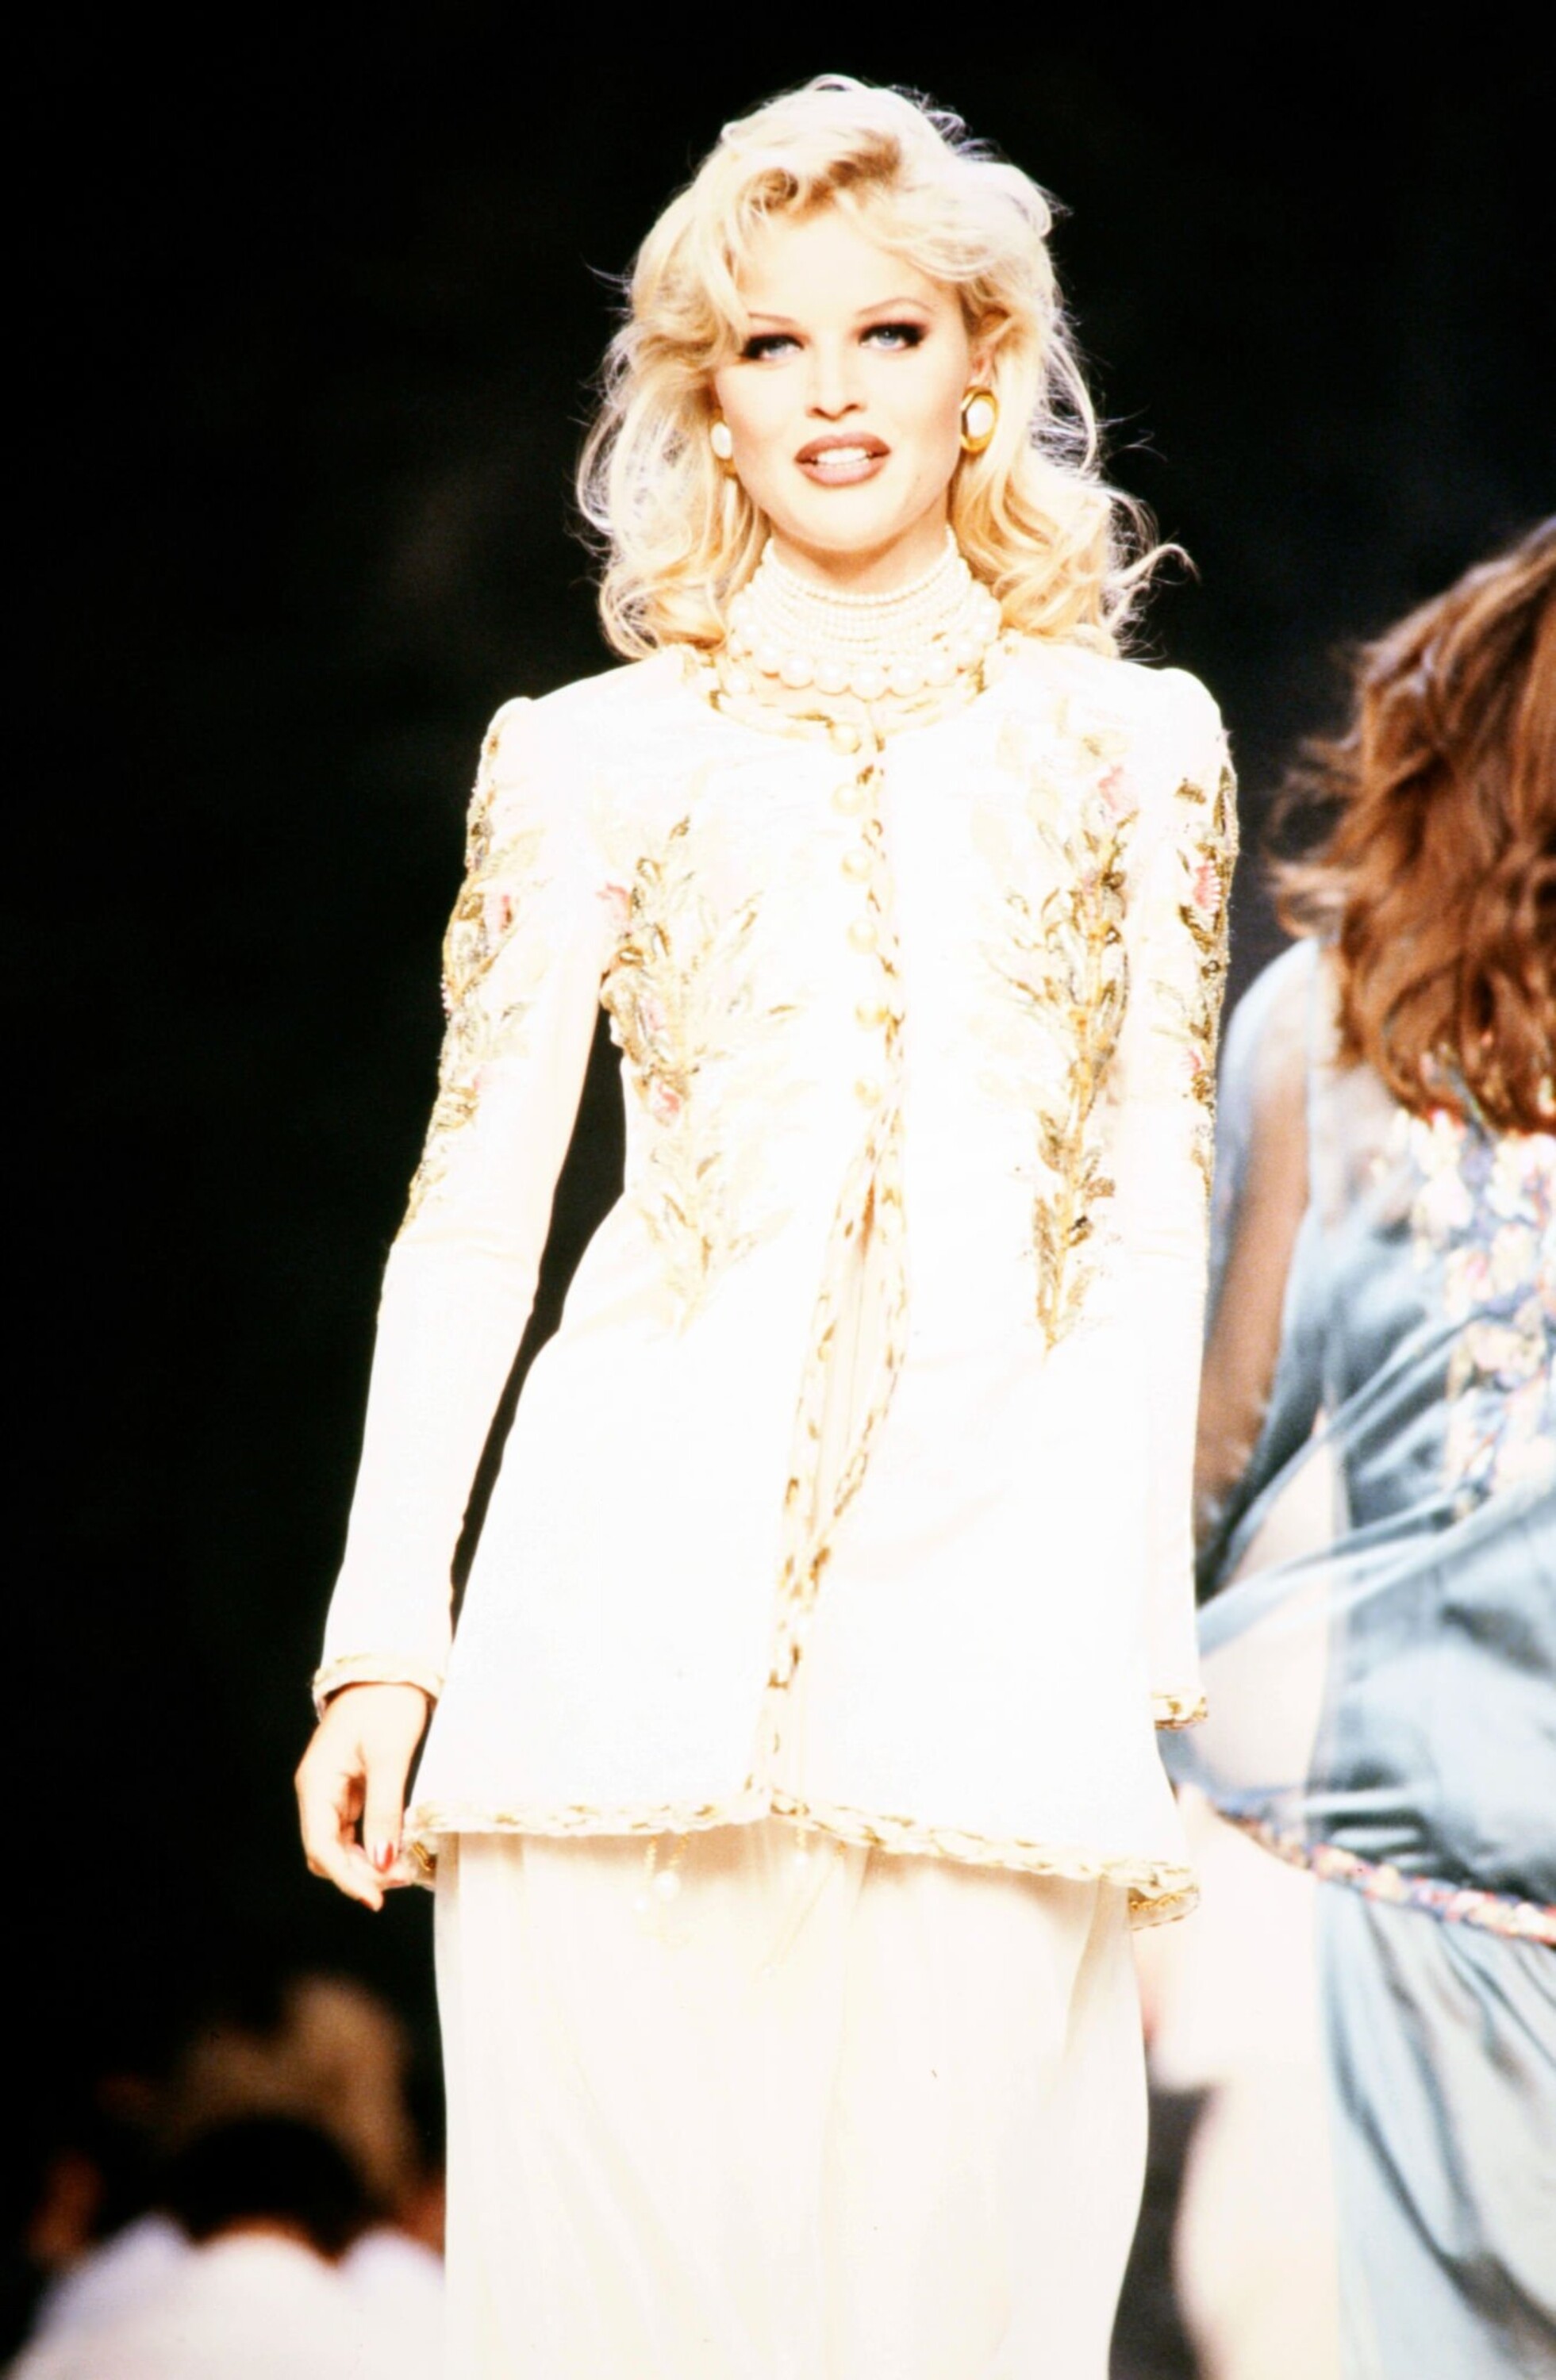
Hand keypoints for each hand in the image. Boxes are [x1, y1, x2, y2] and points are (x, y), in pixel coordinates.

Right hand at [295, 1683, 430, 1909]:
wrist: (389, 1669)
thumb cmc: (386, 1704)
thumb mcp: (390, 1757)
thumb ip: (385, 1810)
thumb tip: (382, 1861)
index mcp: (316, 1783)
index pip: (321, 1847)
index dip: (348, 1878)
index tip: (377, 1898)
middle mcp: (317, 1791)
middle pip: (327, 1852)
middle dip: (359, 1873)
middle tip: (401, 1880)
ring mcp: (331, 1791)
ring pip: (340, 1844)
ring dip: (366, 1863)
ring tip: (403, 1869)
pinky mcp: (349, 1788)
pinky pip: (353, 1829)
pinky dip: (371, 1844)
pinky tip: (395, 1850)